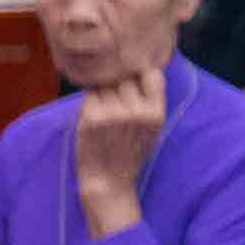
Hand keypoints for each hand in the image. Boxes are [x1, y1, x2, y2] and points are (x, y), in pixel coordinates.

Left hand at [69, 68, 169, 235]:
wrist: (109, 180)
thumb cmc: (129, 151)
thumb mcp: (151, 127)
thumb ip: (149, 100)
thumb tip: (139, 64)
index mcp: (156, 113)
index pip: (151, 74)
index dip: (139, 76)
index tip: (133, 86)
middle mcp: (137, 112)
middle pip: (124, 77)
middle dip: (116, 86)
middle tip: (114, 106)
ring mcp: (114, 114)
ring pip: (104, 84)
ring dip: (101, 94)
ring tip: (105, 115)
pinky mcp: (92, 117)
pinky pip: (89, 94)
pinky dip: (88, 102)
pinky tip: (93, 119)